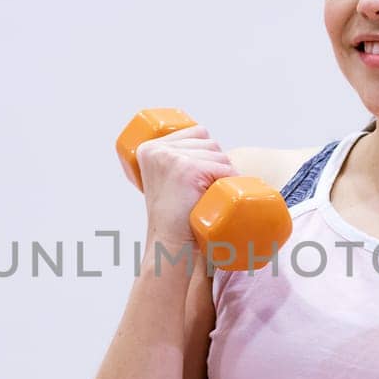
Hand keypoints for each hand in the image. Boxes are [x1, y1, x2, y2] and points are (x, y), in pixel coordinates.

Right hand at [133, 124, 238, 246]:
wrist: (171, 246)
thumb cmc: (175, 219)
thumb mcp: (167, 181)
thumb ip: (178, 160)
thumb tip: (205, 141)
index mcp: (149, 148)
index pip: (198, 132)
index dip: (208, 153)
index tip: (198, 180)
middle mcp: (157, 149)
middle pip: (210, 142)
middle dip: (217, 165)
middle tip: (202, 194)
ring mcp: (171, 158)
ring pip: (220, 155)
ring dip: (224, 175)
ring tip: (206, 197)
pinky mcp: (188, 169)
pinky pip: (224, 169)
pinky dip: (229, 183)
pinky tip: (215, 197)